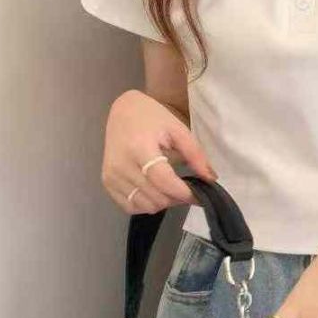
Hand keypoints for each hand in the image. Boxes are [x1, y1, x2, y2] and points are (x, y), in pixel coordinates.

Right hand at [101, 89, 217, 213]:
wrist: (123, 111)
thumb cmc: (153, 118)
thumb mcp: (178, 130)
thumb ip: (196, 155)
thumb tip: (211, 179)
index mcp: (139, 148)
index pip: (163, 181)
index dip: (184, 192)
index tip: (199, 195)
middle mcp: (121, 165)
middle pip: (156, 197)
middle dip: (177, 198)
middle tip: (187, 188)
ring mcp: (111, 176)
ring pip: (146, 206)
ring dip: (164, 202)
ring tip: (172, 187)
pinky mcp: (107, 183)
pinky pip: (131, 206)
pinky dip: (147, 204)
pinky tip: (155, 190)